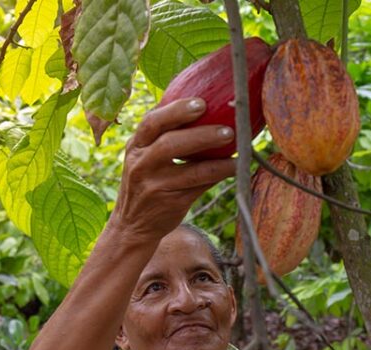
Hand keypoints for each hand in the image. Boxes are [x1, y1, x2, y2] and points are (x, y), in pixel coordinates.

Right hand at [108, 98, 235, 243]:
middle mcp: (141, 164)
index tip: (201, 102)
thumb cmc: (147, 182)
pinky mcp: (171, 203)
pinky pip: (199, 187)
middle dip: (200, 134)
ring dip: (217, 159)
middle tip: (227, 129)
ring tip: (238, 148)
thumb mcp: (144, 158)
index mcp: (135, 146)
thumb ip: (162, 138)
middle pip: (169, 144)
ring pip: (189, 170)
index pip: (151, 122)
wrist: (132, 226)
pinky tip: (234, 167)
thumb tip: (205, 110)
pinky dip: (218, 175)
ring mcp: (155, 186)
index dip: (176, 111)